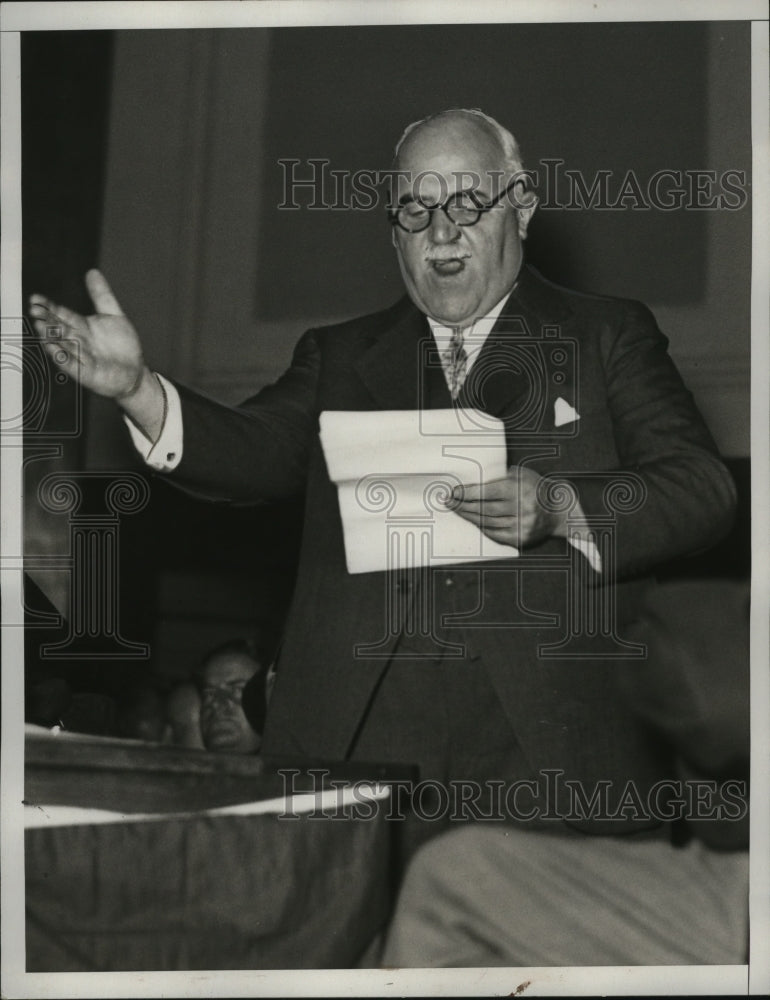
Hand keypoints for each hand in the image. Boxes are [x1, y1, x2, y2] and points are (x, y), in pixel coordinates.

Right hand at [29, 270, 146, 399]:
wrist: (134, 370)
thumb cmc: (122, 345)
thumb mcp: (114, 315)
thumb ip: (102, 295)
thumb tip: (92, 272)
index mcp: (81, 326)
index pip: (62, 314)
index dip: (49, 307)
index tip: (36, 298)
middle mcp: (77, 340)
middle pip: (58, 328)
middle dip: (46, 319)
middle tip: (34, 310)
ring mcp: (80, 356)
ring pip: (61, 344)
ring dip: (50, 336)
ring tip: (40, 325)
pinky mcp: (85, 372)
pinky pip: (70, 364)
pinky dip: (62, 356)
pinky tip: (53, 348)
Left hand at [450, 465, 566, 548]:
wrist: (558, 509)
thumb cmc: (535, 487)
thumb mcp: (520, 474)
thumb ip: (498, 477)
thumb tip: (469, 480)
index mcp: (519, 489)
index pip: (485, 493)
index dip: (466, 493)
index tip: (452, 492)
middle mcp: (521, 508)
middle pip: (483, 509)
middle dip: (462, 506)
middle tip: (449, 502)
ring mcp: (521, 526)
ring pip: (486, 523)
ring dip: (468, 517)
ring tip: (457, 511)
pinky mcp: (521, 539)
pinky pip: (494, 534)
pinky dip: (481, 527)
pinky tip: (472, 521)